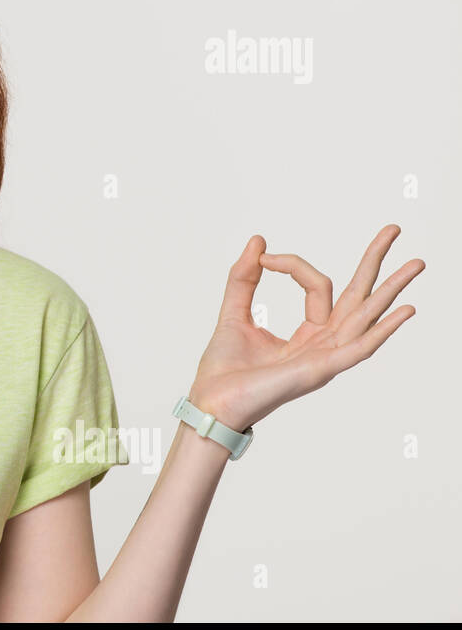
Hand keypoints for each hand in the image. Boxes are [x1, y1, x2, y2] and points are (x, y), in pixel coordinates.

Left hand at [189, 224, 423, 430]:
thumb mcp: (234, 313)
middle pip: (358, 297)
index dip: (292, 265)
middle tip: (393, 228)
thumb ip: (244, 279)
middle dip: (375, 263)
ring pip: (366, 316)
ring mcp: (326, 358)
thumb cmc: (224, 371)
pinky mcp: (321, 370)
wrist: (211, 401)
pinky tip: (405, 311)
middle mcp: (323, 345)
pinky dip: (383, 329)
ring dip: (392, 289)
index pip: (317, 286)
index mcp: (307, 334)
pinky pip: (359, 348)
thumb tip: (258, 240)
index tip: (265, 257)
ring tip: (417, 262)